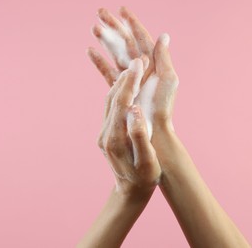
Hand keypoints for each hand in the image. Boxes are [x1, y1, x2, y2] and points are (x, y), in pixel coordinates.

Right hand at [88, 7, 178, 138]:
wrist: (154, 130)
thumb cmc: (163, 106)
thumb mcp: (168, 79)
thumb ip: (164, 57)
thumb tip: (164, 35)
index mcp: (153, 63)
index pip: (142, 37)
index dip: (132, 23)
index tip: (122, 9)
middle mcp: (141, 68)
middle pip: (126, 41)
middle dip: (114, 26)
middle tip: (100, 12)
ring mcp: (130, 78)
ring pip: (115, 53)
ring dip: (105, 40)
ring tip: (94, 27)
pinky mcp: (120, 89)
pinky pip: (108, 71)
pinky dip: (99, 61)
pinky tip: (90, 51)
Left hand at [97, 57, 160, 196]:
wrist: (130, 191)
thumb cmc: (144, 178)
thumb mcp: (148, 162)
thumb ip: (140, 136)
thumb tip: (134, 110)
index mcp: (115, 139)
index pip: (121, 103)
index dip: (130, 82)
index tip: (139, 63)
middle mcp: (105, 133)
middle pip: (113, 98)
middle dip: (126, 77)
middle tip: (138, 59)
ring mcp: (103, 132)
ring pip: (109, 100)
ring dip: (121, 82)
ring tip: (134, 67)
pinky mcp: (106, 132)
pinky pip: (110, 106)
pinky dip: (118, 92)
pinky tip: (126, 84)